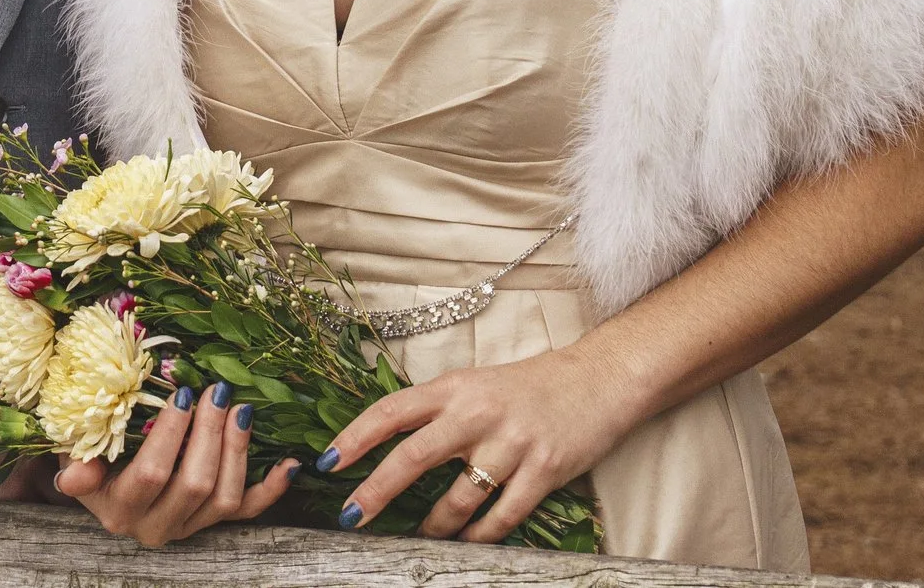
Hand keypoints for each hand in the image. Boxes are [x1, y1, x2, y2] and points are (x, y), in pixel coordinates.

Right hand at [53, 382, 299, 547]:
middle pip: (195, 484)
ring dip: (237, 450)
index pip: (152, 475)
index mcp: (120, 510)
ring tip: (241, 410)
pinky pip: (248, 512)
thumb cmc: (90, 459)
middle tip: (217, 391)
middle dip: (210, 433)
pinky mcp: (211, 523)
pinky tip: (290, 464)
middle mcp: (155, 526)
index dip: (171, 436)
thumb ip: (76, 465)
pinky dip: (272, 489)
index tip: (182, 395)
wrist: (105, 486)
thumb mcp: (74, 457)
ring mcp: (187, 526)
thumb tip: (76, 474)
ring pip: (224, 498)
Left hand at [325, 348, 633, 543]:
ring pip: (458, 498)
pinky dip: (480, 536)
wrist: (597, 380)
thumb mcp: (475, 384)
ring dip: (433, 526)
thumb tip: (388, 445)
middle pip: (414, 455)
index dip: (354, 437)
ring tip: (420, 538)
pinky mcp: (544, 470)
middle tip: (349, 517)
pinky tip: (467, 543)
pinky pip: (502, 516)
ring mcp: (512, 442)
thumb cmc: (528, 386)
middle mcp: (478, 412)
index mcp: (455, 387)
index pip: (392, 411)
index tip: (326, 462)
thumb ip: (437, 410)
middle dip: (376, 491)